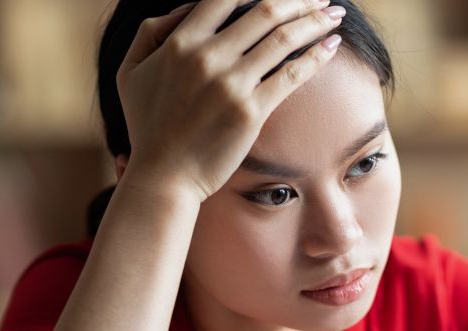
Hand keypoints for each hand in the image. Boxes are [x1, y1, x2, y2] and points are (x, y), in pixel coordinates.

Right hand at [116, 0, 344, 201]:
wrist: (163, 176)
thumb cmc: (147, 126)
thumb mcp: (130, 70)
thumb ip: (152, 32)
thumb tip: (184, 8)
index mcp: (180, 42)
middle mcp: (207, 57)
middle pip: (265, 11)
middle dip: (301, 0)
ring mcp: (231, 84)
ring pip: (283, 39)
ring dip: (315, 22)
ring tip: (336, 16)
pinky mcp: (251, 111)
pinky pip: (290, 75)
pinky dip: (315, 56)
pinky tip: (331, 46)